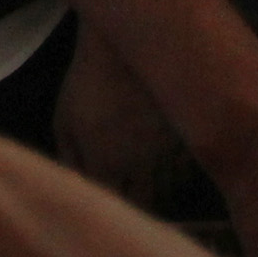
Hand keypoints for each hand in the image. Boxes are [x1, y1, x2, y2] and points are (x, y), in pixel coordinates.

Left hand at [52, 23, 184, 208]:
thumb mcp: (66, 121)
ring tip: (151, 180)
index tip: (111, 209)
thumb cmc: (89, 83)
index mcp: (106, 165)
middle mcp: (141, 167)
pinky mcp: (192, 136)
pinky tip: (168, 163)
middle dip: (138, 206)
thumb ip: (70, 162)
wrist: (129, 44)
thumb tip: (78, 191)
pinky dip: (180, 173)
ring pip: (171, 191)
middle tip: (133, 200)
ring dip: (161, 191)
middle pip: (145, 206)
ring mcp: (170, 153)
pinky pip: (190, 170)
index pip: (112, 209)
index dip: (113, 212)